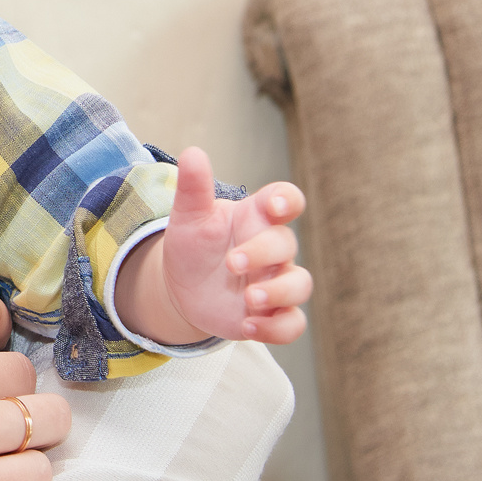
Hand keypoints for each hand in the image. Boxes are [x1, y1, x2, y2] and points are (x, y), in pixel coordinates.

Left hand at [155, 147, 311, 343]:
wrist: (181, 288)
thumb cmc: (193, 246)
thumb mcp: (187, 217)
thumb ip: (193, 187)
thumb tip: (192, 153)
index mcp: (255, 218)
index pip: (286, 200)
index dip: (287, 200)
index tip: (275, 206)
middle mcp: (271, 250)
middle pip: (288, 244)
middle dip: (264, 254)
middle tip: (232, 263)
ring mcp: (275, 282)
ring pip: (300, 285)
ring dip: (278, 293)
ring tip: (248, 300)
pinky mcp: (272, 314)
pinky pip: (292, 323)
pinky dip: (275, 328)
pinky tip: (248, 327)